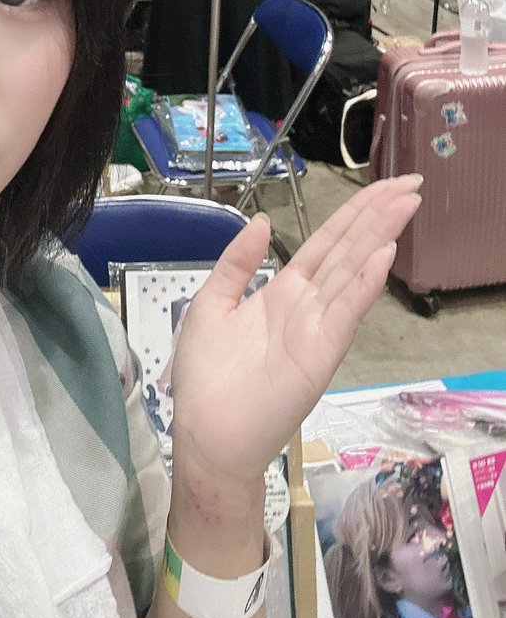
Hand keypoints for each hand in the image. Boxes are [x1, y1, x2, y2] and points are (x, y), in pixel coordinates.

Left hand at [168, 176, 421, 501]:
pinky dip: (364, 284)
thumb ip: (238, 263)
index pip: (326, 244)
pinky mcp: (320, 354)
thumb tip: (264, 221)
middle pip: (348, 250)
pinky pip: (345, 313)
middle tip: (411, 183)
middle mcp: (308, 306)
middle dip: (377, 215)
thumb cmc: (206, 376)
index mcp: (283, 292)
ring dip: (379, 237)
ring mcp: (318, 328)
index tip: (382, 188)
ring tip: (406, 204)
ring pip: (353, 272)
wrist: (206, 434)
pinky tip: (383, 256)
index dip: (353, 214)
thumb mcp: (211, 304)